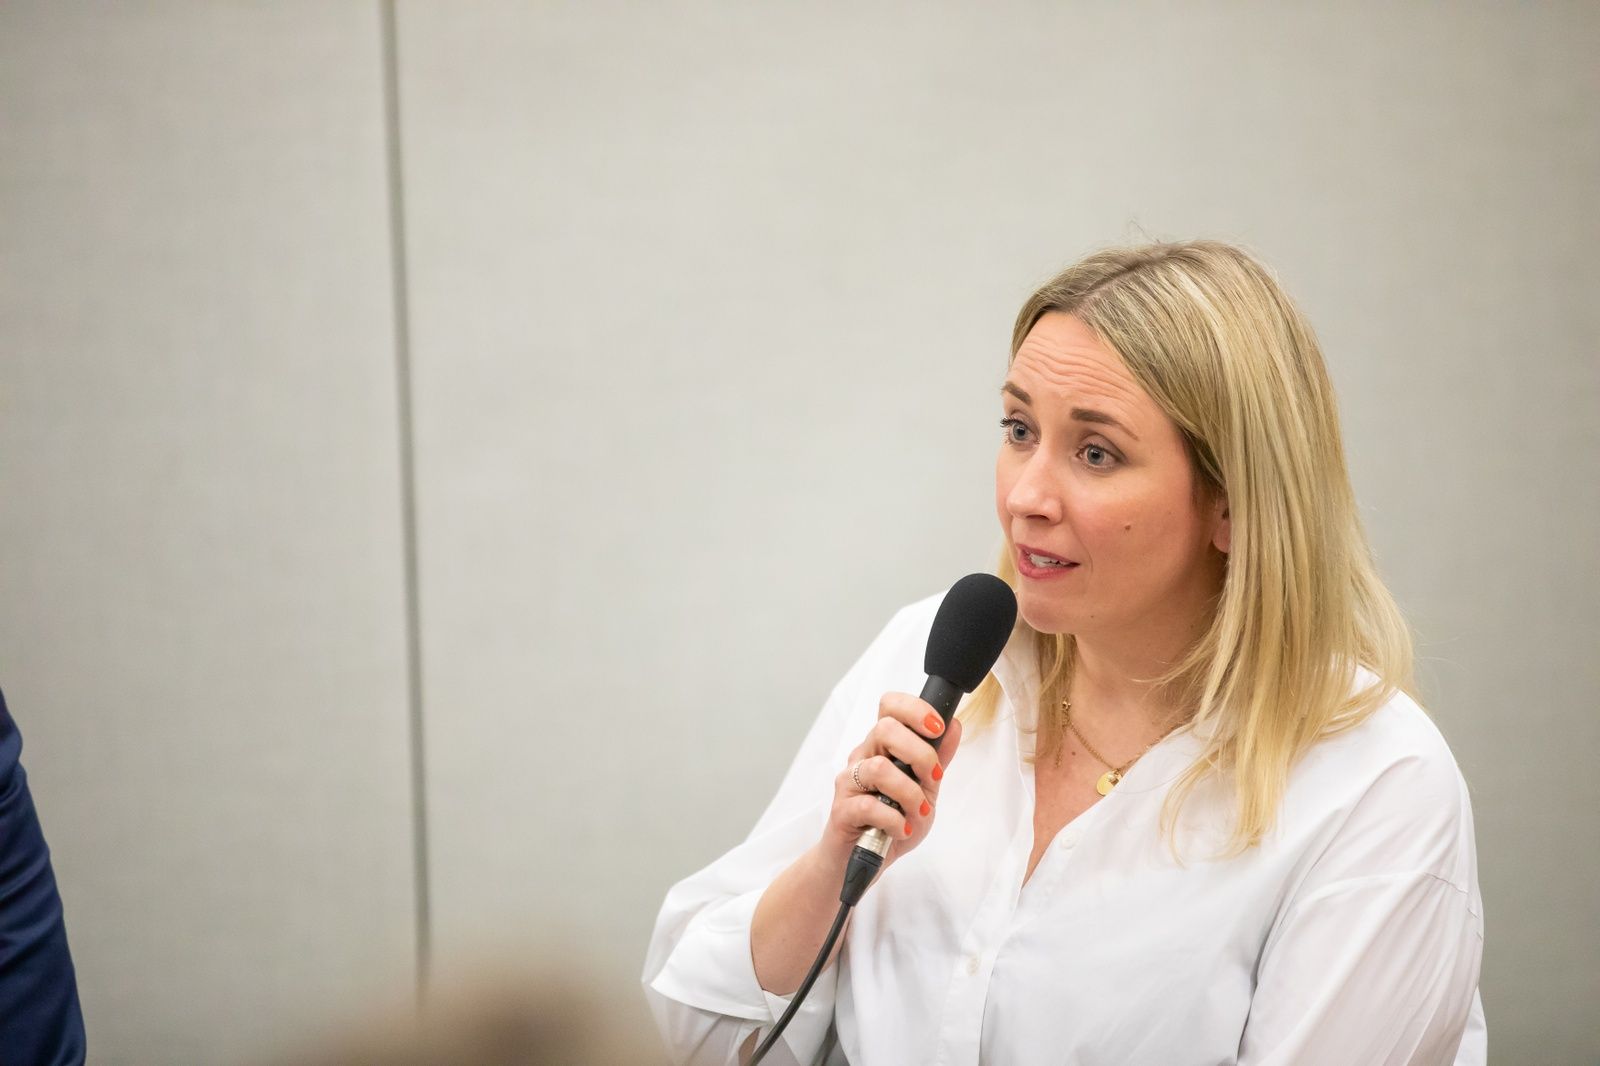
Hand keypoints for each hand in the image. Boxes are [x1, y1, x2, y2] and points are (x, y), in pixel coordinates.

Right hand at [821, 692, 963, 869]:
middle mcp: (862, 757)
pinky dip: (894, 820)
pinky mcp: (842, 810)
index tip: (937, 728)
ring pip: (878, 767)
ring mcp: (849, 782)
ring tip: (918, 812)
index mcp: (882, 747)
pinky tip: (901, 829)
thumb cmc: (892, 823)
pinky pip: (869, 806)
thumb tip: (954, 726)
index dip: (914, 709)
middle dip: (919, 753)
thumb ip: (938, 760)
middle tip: (932, 778)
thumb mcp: (924, 790)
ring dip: (909, 793)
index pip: (890, 707)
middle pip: (884, 729)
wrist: (864, 862)